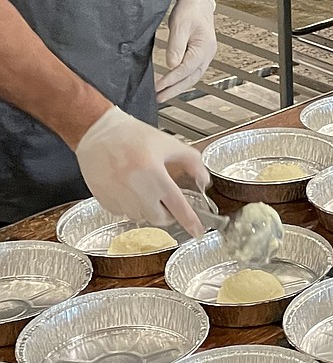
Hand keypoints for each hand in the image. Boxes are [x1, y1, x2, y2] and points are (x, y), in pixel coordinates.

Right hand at [75, 106, 209, 238]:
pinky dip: (129, 205)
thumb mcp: (170, 144)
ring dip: (147, 209)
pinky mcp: (103, 200)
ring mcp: (118, 196)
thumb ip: (192, 162)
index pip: (178, 206)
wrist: (99, 132)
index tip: (198, 231)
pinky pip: (121, 212)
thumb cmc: (133, 136)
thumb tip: (203, 181)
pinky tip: (128, 188)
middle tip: (167, 200)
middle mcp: (136, 189)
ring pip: (139, 217)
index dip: (190, 221)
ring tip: (145, 188)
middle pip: (159, 218)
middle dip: (167, 213)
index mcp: (155, 175)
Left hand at [156, 0, 216, 102]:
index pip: (186, 69)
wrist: (198, 1)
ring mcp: (205, 55)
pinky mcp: (200, 54)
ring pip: (192, 77)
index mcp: (203, 48)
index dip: (171, 79)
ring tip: (163, 95)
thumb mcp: (179, 25)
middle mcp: (207, 54)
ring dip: (178, 88)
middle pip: (191, 78)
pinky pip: (192, 72)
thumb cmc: (190, 10)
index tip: (157, 87)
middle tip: (158, 98)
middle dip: (174, 90)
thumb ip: (176, 46)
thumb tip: (171, 65)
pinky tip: (172, 84)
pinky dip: (181, 80)